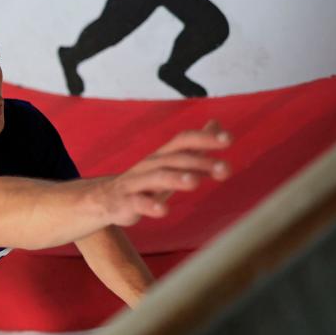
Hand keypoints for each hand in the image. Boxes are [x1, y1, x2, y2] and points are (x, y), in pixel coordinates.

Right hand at [98, 120, 231, 226]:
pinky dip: (150, 205)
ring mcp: (137, 182)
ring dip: (176, 178)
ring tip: (194, 181)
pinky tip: (164, 210)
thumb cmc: (146, 180)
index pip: (184, 140)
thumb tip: (216, 124)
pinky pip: (138, 202)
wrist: (106, 198)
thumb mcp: (171, 162)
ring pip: (157, 177)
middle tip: (226, 169)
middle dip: (201, 162)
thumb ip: (195, 145)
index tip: (229, 139)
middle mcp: (151, 164)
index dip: (205, 138)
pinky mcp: (126, 201)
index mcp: (163, 155)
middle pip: (176, 159)